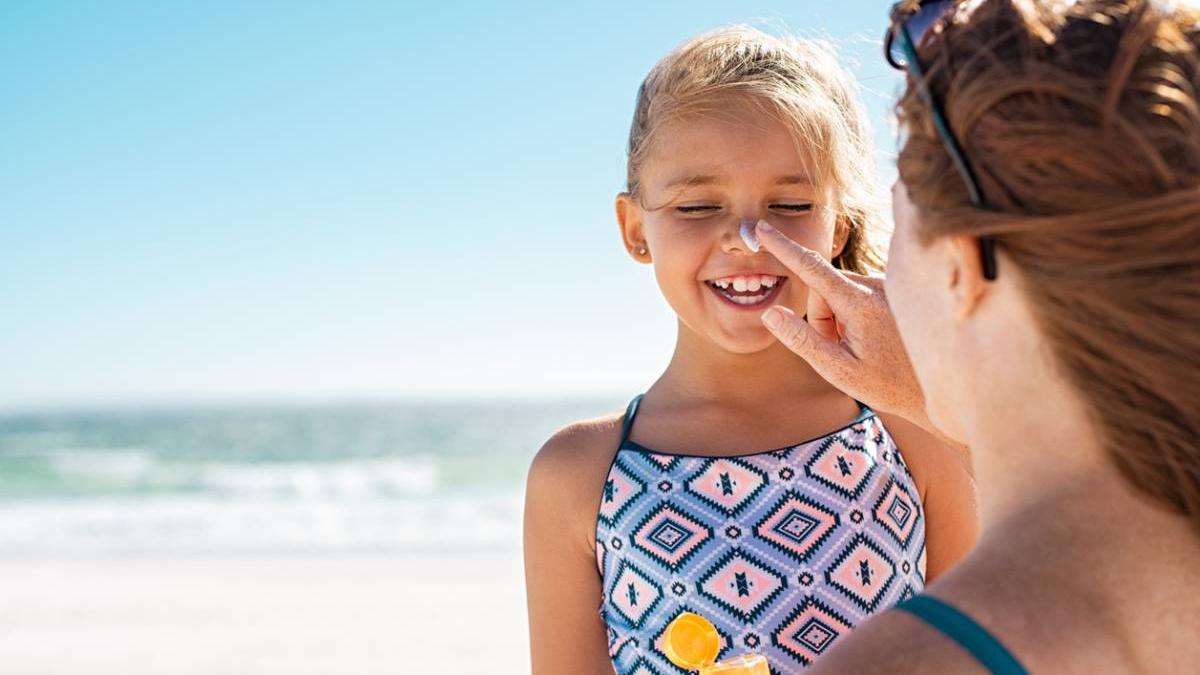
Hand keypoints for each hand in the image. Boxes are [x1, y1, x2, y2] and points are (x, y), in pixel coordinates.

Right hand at [756, 220, 931, 431]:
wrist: (942, 386)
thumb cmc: (889, 385)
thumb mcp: (838, 370)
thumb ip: (802, 340)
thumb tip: (771, 313)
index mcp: (860, 303)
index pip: (811, 268)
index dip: (782, 247)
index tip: (762, 228)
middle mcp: (876, 286)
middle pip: (823, 291)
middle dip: (822, 319)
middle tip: (841, 351)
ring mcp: (887, 287)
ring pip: (839, 294)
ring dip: (840, 320)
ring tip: (863, 349)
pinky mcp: (893, 291)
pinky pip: (857, 296)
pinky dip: (855, 316)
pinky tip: (876, 340)